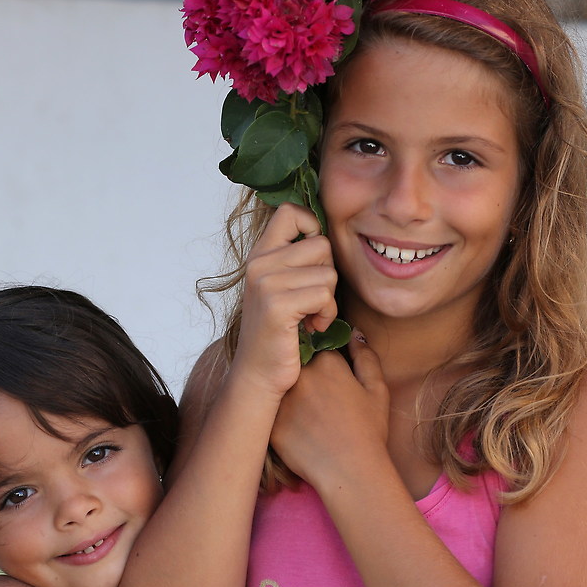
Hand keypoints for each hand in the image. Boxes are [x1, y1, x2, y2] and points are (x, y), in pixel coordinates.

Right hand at [233, 203, 337, 400]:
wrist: (258, 375)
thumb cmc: (278, 333)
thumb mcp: (281, 288)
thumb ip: (295, 260)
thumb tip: (326, 234)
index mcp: (260, 255)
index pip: (290, 211)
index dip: (313, 227)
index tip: (314, 259)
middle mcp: (259, 263)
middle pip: (321, 245)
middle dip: (327, 274)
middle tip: (313, 300)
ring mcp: (266, 283)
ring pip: (328, 272)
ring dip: (329, 300)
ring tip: (311, 316)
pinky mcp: (277, 305)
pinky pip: (324, 295)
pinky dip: (326, 314)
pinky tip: (312, 327)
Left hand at [270, 330, 389, 486]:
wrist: (350, 471)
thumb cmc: (368, 431)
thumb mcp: (377, 390)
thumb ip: (366, 357)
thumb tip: (354, 334)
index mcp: (326, 362)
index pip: (319, 349)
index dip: (327, 365)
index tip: (334, 382)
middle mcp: (299, 375)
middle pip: (296, 366)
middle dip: (305, 377)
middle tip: (320, 402)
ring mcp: (282, 398)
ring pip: (282, 387)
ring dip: (290, 395)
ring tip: (308, 417)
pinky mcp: (270, 422)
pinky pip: (272, 411)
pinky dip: (282, 417)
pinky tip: (298, 431)